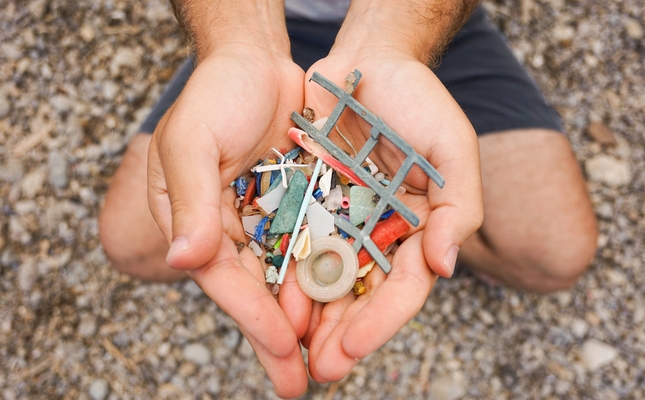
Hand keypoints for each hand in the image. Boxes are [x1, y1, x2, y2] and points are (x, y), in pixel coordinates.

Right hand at [147, 48, 308, 397]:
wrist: (254, 61)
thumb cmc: (213, 96)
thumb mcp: (191, 141)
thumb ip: (190, 200)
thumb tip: (184, 259)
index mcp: (197, 223)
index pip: (225, 277)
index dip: (250, 314)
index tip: (279, 345)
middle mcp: (232, 230)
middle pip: (257, 292)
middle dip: (277, 339)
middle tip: (300, 384)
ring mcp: (268, 220)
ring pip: (289, 278)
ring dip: (308, 319)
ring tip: (329, 361)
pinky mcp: (300, 204)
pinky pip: (316, 244)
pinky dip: (328, 275)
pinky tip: (346, 306)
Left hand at [281, 52, 482, 381]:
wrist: (371, 63)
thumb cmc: (420, 104)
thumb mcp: (454, 150)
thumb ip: (458, 210)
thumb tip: (444, 269)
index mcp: (419, 232)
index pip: (403, 289)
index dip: (380, 323)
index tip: (351, 351)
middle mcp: (381, 235)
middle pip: (362, 296)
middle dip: (341, 334)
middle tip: (318, 368)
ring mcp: (344, 221)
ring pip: (325, 278)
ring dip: (309, 315)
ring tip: (288, 347)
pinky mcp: (311, 202)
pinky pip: (296, 241)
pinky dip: (285, 270)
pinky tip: (268, 297)